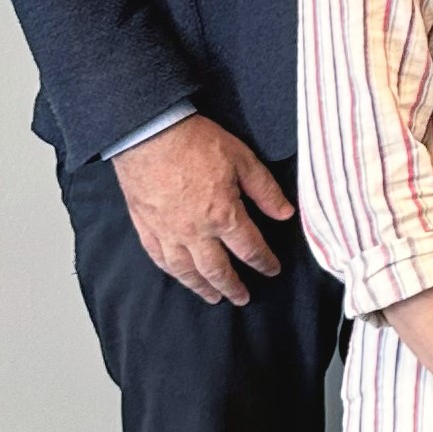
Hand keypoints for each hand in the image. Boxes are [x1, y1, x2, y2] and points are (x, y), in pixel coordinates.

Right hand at [112, 114, 291, 303]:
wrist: (148, 133)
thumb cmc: (195, 142)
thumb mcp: (242, 160)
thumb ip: (265, 191)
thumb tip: (286, 213)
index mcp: (224, 216)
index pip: (250, 249)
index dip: (264, 263)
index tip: (272, 270)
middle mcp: (196, 232)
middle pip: (218, 270)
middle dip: (233, 287)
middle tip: (242, 298)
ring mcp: (168, 232)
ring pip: (187, 271)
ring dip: (202, 288)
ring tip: (213, 298)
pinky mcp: (146, 226)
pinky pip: (159, 258)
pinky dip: (172, 272)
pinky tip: (179, 276)